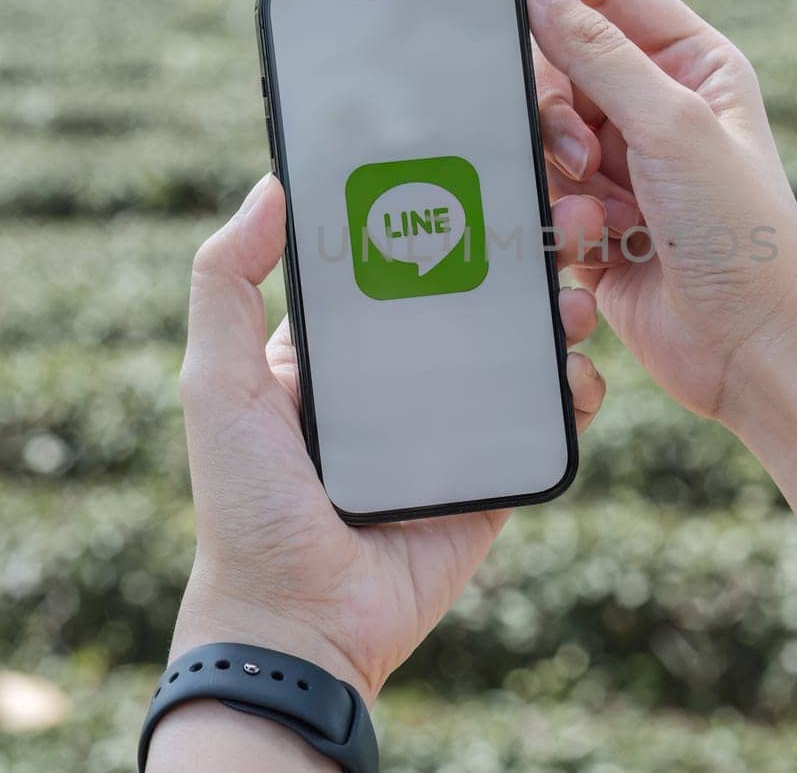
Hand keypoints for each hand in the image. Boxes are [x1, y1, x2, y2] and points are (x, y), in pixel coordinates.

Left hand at [169, 175, 607, 703]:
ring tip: (572, 297)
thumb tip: (270, 184)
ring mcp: (450, 429)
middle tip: (557, 223)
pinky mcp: (492, 477)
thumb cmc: (246, 504)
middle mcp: (397, 381)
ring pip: (520, 353)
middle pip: (472, 299)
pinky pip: (544, 423)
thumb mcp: (218, 384)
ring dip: (557, 314)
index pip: (396, 263)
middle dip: (521, 256)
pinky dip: (573, 392)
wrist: (300, 624)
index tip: (484, 172)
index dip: (440, 217)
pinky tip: (578, 372)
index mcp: (337, 351)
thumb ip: (225, 284)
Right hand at [460, 0, 796, 420]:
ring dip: (562, 177)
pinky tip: (598, 248)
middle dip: (553, 107)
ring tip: (603, 218)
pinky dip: (561, 218)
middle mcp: (662, 107)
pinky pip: (545, 193)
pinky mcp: (599, 223)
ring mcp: (629, 166)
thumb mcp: (673, 126)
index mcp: (696, 63)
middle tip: (579, 155)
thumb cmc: (744, 235)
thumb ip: (597, 53)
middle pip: (563, 64)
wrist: (755, 352)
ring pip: (545, 134)